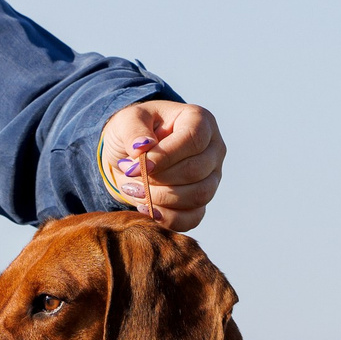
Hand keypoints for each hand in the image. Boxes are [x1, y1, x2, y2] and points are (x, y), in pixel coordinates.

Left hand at [101, 101, 225, 230]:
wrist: (131, 154)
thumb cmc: (134, 131)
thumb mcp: (126, 120)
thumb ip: (133, 131)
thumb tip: (142, 148)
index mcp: (200, 121)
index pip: (194, 140)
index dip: (166, 156)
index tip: (139, 166)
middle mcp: (213, 149)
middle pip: (196, 171)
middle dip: (159, 178)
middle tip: (131, 175)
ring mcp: (212, 177)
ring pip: (199, 196)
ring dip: (162, 198)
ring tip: (134, 190)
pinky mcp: (202, 202)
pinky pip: (194, 218)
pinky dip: (169, 218)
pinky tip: (146, 209)